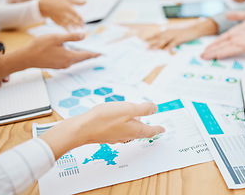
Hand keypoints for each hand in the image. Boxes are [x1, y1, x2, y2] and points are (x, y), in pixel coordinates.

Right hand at [25, 33, 99, 68]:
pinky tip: (72, 50)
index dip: (94, 53)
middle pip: (82, 58)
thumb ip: (71, 37)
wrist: (26, 58)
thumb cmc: (39, 47)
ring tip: (87, 50)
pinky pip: (69, 60)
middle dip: (89, 54)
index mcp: (69, 56)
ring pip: (75, 59)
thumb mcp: (57, 38)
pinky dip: (73, 55)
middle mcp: (67, 63)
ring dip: (81, 55)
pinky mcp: (57, 65)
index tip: (101, 53)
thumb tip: (83, 36)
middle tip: (97, 52)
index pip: (86, 55)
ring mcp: (62, 65)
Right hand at [39, 0, 83, 29]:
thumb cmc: (58, 2)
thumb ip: (77, 2)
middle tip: (82, 27)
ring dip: (74, 27)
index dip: (81, 19)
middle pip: (74, 20)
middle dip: (79, 24)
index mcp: (68, 8)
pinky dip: (67, 29)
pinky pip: (63, 26)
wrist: (45, 6)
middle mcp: (65, 13)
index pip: (77, 15)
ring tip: (77, 29)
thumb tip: (86, 1)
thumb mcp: (68, 0)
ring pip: (69, 24)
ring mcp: (61, 18)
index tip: (83, 21)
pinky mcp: (57, 21)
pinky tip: (71, 31)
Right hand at [40, 102, 165, 158]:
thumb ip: (143, 109)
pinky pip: (118, 130)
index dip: (158, 129)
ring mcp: (115, 136)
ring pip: (128, 130)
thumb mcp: (128, 109)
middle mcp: (126, 135)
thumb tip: (155, 108)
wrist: (82, 129)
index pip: (150, 131)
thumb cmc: (104, 119)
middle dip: (145, 126)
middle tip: (149, 119)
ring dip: (133, 124)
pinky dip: (122, 124)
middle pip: (139, 131)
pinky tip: (116, 118)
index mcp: (134, 130)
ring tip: (133, 116)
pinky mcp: (105, 135)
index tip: (163, 130)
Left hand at [146, 18, 217, 49]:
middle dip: (151, 43)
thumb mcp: (174, 34)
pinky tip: (165, 50)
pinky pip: (173, 43)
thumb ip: (168, 38)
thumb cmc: (184, 32)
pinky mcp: (179, 38)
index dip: (149, 38)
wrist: (194, 29)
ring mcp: (174, 35)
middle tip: (144, 47)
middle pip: (158, 38)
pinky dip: (169, 46)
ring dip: (157, 45)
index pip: (156, 35)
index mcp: (167, 31)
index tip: (142, 42)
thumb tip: (162, 45)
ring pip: (164, 40)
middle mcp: (169, 32)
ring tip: (152, 49)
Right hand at [201, 10, 244, 59]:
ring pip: (223, 49)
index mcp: (235, 32)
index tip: (205, 48)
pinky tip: (217, 56)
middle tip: (201, 56)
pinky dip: (224, 53)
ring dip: (214, 54)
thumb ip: (237, 15)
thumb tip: (227, 15)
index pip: (221, 39)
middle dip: (210, 51)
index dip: (213, 44)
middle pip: (220, 46)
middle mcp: (235, 39)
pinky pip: (232, 50)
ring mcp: (239, 43)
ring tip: (204, 57)